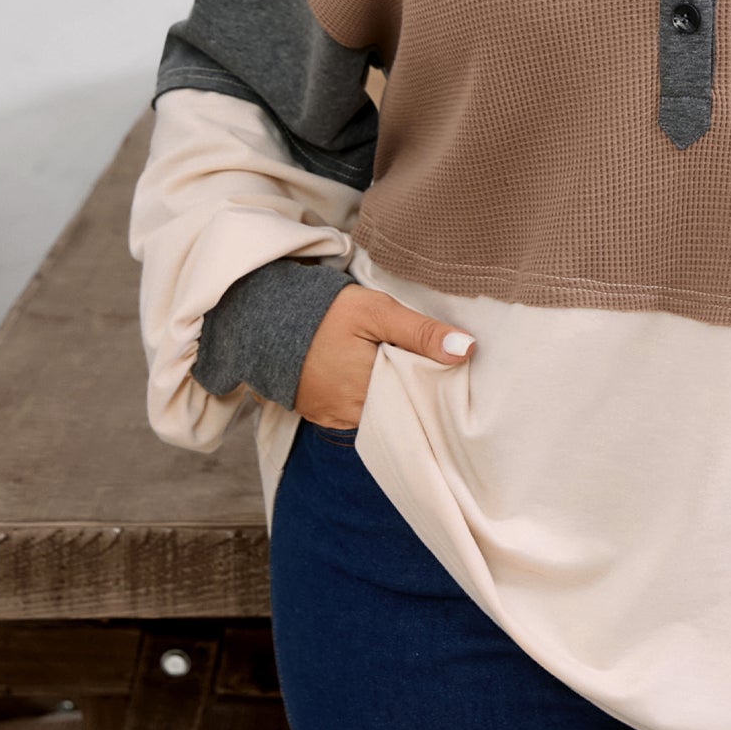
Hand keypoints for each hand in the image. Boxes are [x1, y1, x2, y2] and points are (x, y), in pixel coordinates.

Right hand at [294, 284, 474, 431]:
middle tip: (422, 368)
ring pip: (380, 415)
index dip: (435, 386)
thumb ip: (421, 332)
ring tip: (397, 371)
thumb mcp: (377, 311)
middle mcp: (352, 414)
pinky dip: (368, 401)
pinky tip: (371, 380)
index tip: (447, 372)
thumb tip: (467, 350)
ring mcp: (333, 418)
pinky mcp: (320, 416)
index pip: (419, 400)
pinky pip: (356, 416)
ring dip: (391, 398)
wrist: (264, 317)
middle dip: (414, 394)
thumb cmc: (324, 311)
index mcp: (371, 389)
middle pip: (400, 411)